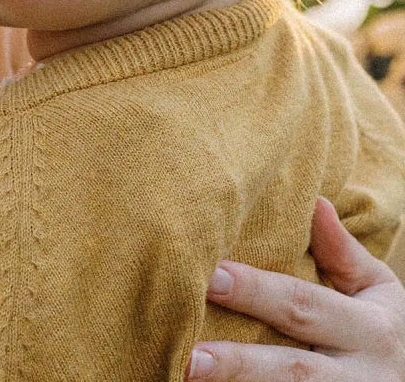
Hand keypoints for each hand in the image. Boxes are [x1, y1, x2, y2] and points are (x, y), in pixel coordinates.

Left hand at [186, 197, 404, 379]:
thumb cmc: (378, 327)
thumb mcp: (376, 290)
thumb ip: (342, 253)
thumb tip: (313, 201)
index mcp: (370, 330)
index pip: (302, 305)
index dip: (255, 292)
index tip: (210, 277)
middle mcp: (361, 378)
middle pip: (292, 371)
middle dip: (239, 363)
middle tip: (189, 355)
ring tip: (188, 376)